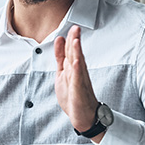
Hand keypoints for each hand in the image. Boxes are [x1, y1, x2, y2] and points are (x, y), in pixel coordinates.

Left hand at [54, 25, 100, 139]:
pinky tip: (77, 61)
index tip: (72, 28)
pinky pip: (78, 79)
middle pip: (76, 54)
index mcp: (74, 68)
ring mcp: (80, 81)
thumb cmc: (74, 95)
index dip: (71, 40)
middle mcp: (79, 73)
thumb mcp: (63, 73)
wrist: (84, 116)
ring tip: (76, 40)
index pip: (72, 51)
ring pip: (78, 64)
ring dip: (77, 52)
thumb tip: (60, 40)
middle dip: (75, 41)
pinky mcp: (79, 91)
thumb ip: (61, 57)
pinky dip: (77, 70)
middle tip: (76, 28)